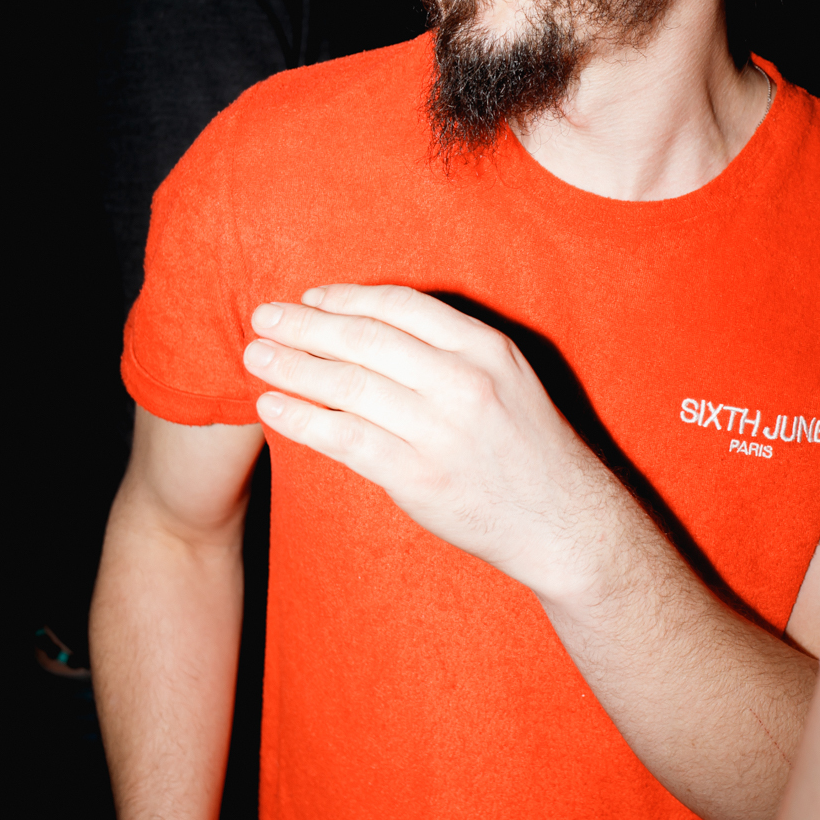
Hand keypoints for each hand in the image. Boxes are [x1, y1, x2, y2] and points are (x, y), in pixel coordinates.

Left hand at [244, 285, 622, 602]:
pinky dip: (302, 419)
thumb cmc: (528, 446)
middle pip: (366, 340)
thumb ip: (451, 350)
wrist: (565, 522)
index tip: (310, 297)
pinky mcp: (419, 478)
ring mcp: (440, 431)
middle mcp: (464, 383)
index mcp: (486, 348)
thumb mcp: (507, 377)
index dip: (347, 298)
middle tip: (262, 317)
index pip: (401, 306)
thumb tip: (373, 327)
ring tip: (255, 357)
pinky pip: (346, 439)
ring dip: (293, 367)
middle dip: (306, 325)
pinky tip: (272, 408)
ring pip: (349, 386)